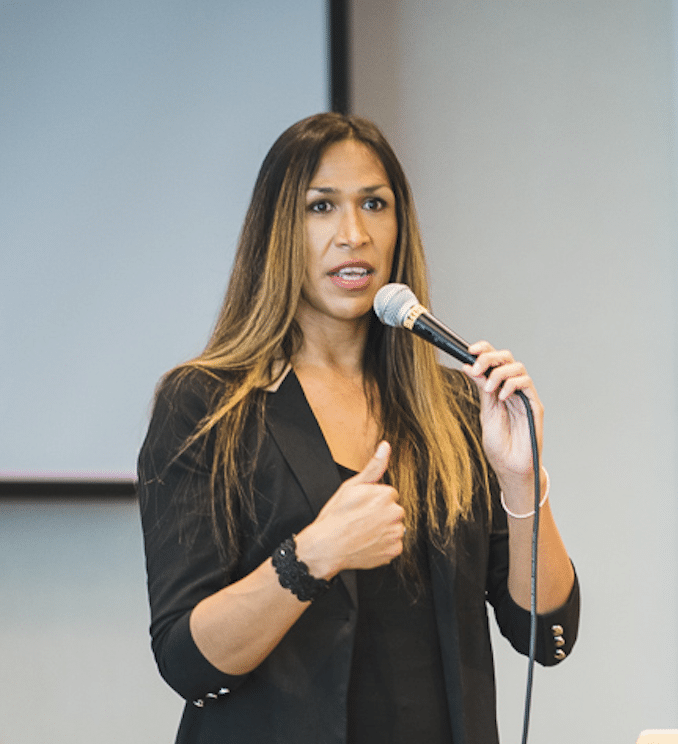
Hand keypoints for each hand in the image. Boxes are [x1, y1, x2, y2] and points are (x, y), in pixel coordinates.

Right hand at [295, 442, 404, 578]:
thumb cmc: (336, 516)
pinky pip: (393, 544)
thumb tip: (386, 446)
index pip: (388, 494)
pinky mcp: (394, 550)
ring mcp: (395, 533)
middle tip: (361, 519)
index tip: (361, 506)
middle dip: (381, 513)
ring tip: (363, 532)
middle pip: (393, 510)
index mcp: (386, 495)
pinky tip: (368, 543)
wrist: (326, 547)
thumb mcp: (351, 486)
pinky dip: (383, 545)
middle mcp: (395, 513)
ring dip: (383, 529)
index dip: (373, 500)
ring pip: (394, 527)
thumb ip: (373, 466)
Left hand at [462, 341, 543, 489]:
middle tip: (476, 368)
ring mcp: (523, 396)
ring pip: (517, 367)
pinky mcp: (534, 405)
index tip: (470, 350)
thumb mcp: (485, 412)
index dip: (484, 350)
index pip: (494, 360)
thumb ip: (480, 389)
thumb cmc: (499, 445)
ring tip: (489, 389)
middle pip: (506, 358)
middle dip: (489, 358)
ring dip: (499, 373)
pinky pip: (527, 384)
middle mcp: (511, 389)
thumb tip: (468, 367)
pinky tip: (503, 397)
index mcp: (497, 388)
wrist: (510, 467)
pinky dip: (512, 385)